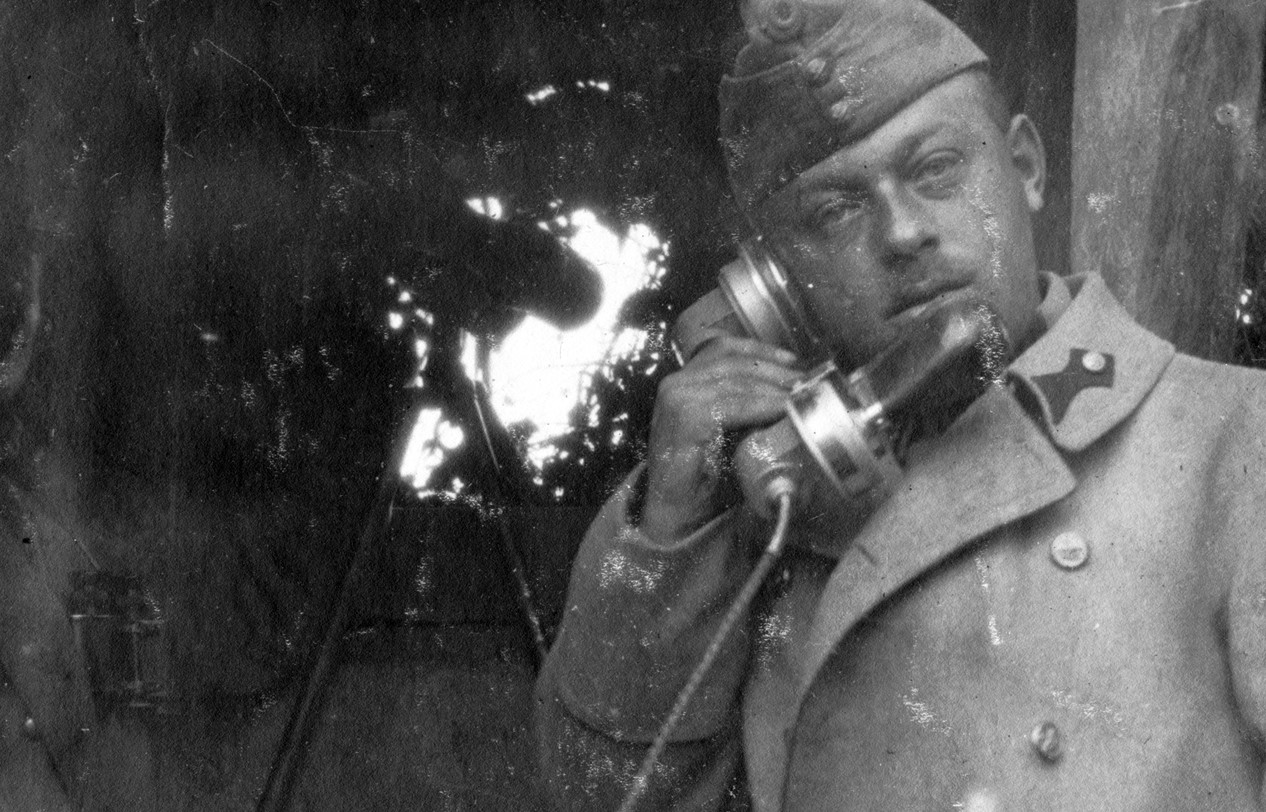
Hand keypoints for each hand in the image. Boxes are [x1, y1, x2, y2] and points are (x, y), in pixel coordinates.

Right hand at [640, 337, 800, 541]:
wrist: (674, 513)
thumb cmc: (703, 476)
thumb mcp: (723, 431)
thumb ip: (743, 408)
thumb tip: (789, 393)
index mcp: (682, 382)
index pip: (723, 349)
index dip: (760, 350)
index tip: (792, 361)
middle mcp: (676, 384)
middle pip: (734, 362)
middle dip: (775, 370)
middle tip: (806, 383)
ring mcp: (678, 400)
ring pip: (738, 382)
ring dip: (775, 388)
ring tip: (801, 396)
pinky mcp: (687, 419)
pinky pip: (735, 405)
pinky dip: (764, 405)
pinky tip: (784, 410)